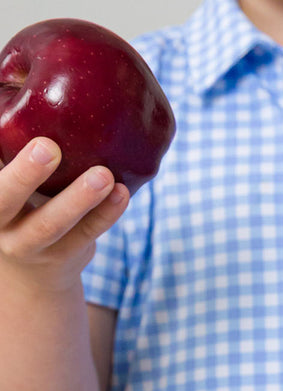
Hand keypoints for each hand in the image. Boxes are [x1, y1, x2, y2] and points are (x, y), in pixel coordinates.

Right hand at [0, 137, 127, 294]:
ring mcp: (31, 244)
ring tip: (104, 175)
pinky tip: (122, 193)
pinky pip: (86, 235)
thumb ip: (11, 141)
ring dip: (79, 199)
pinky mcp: (65, 256)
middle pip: (4, 199)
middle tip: (48, 147)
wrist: (32, 274)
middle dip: (25, 174)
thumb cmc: (19, 202)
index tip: (3, 122)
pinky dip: (105, 215)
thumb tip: (18, 75)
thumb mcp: (5, 176)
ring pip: (52, 223)